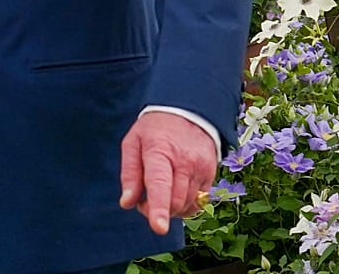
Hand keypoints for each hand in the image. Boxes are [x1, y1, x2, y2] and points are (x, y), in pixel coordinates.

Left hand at [119, 112, 216, 234]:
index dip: (158, 207)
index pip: (159, 183)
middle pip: (173, 202)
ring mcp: (201, 168)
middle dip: (156, 210)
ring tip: (161, 189)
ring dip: (170, 208)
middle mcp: (185, 161)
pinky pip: (198, 203)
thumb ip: (129, 173)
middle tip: (144, 199)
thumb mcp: (133, 142)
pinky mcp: (211, 175)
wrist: (189, 112)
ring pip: (186, 206)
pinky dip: (185, 205)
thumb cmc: (155, 130)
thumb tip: (127, 202)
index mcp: (160, 151)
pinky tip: (176, 191)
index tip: (158, 227)